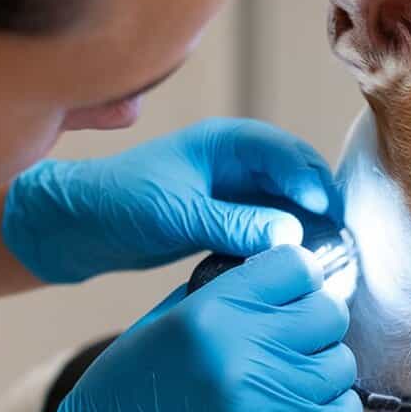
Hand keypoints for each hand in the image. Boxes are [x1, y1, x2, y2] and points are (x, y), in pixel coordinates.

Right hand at [0, 247, 360, 411]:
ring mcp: (266, 402)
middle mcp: (244, 350)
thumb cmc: (126, 392)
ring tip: (290, 376)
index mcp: (212, 311)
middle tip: (292, 338)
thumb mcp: (162, 321)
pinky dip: (331, 408)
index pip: (297, 265)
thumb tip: (280, 278)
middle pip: (329, 312)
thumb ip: (223, 292)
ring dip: (322, 366)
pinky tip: (300, 407)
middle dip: (314, 321)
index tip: (290, 293)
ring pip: (341, 363)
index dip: (298, 276)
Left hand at [2, 118, 340, 284]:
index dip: (310, 181)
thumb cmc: (117, 204)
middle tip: (336, 243)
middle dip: (318, 208)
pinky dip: (282, 247)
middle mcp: (235, 163)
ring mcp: (232, 193)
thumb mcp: (178, 214)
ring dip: (304, 230)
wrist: (74, 227)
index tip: (324, 213)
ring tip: (322, 261)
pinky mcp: (225, 222)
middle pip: (295, 180)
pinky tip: (292, 269)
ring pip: (285, 207)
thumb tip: (292, 235)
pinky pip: (266, 230)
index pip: (286, 153)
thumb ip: (234, 224)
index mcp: (225, 142)